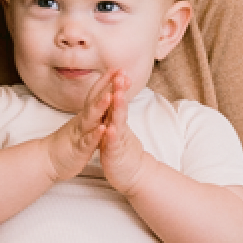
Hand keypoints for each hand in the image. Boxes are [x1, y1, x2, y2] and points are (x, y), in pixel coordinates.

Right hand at [45, 72, 111, 180]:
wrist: (48, 160)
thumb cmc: (67, 143)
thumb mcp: (82, 125)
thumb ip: (92, 113)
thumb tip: (101, 99)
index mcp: (86, 116)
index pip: (97, 95)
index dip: (108, 81)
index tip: (119, 68)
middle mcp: (83, 121)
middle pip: (96, 101)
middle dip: (108, 87)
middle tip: (119, 73)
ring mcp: (79, 134)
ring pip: (91, 119)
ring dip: (100, 107)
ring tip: (110, 96)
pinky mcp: (78, 149)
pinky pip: (87, 141)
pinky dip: (95, 135)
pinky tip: (102, 128)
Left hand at [99, 71, 145, 194]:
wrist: (133, 175)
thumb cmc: (123, 151)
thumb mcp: (119, 128)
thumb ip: (118, 113)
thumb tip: (117, 95)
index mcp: (117, 121)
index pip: (117, 100)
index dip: (116, 85)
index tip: (117, 68)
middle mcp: (119, 128)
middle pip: (119, 106)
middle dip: (119, 90)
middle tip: (121, 74)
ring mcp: (118, 140)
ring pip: (118, 122)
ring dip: (117, 109)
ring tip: (117, 95)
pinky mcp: (114, 154)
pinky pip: (112, 144)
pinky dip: (111, 136)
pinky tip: (109, 128)